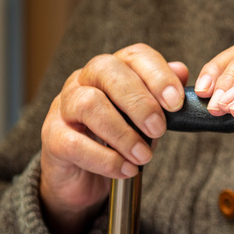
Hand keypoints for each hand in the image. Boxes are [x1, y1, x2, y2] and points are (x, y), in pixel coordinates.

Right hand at [39, 44, 187, 233]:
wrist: (82, 177)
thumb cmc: (115, 140)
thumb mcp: (144, 118)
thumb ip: (161, 96)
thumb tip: (181, 71)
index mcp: (112, 71)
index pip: (134, 56)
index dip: (157, 75)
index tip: (176, 102)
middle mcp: (84, 81)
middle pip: (108, 71)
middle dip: (139, 101)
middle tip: (159, 129)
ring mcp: (64, 107)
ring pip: (89, 104)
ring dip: (122, 133)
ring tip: (144, 156)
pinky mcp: (52, 138)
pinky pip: (75, 143)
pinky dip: (106, 159)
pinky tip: (126, 169)